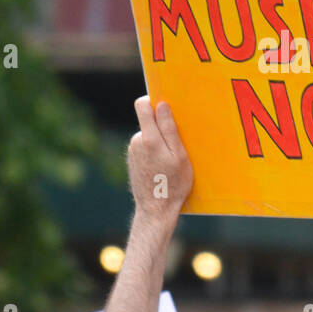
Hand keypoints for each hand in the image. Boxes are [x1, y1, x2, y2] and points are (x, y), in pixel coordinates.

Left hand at [128, 96, 192, 218]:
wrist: (155, 210)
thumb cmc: (173, 184)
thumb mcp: (179, 156)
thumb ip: (169, 128)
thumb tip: (162, 104)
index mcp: (149, 138)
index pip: (142, 104)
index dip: (153, 101)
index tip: (166, 108)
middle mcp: (137, 141)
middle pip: (148, 121)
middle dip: (161, 126)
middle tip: (177, 144)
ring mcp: (133, 151)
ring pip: (148, 136)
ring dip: (159, 142)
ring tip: (170, 160)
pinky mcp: (132, 160)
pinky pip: (145, 147)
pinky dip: (154, 152)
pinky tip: (162, 167)